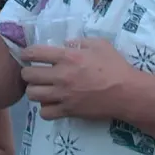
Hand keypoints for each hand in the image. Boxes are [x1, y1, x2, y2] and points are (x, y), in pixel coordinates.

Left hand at [20, 38, 136, 120]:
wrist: (128, 93)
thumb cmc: (116, 66)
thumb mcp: (100, 44)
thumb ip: (79, 42)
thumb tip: (65, 44)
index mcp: (68, 57)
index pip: (35, 53)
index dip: (26, 53)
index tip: (27, 55)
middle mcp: (61, 76)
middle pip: (28, 75)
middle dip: (28, 73)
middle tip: (35, 73)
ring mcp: (64, 95)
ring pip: (32, 94)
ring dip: (34, 90)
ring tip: (42, 89)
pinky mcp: (69, 111)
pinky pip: (45, 112)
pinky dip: (45, 108)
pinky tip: (52, 103)